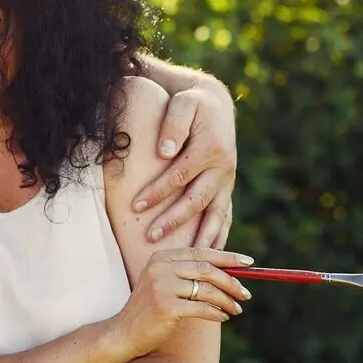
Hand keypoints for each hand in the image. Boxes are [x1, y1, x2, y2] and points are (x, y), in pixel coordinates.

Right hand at [111, 248, 253, 357]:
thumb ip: (189, 274)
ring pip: (206, 289)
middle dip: (231, 281)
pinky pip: (201, 308)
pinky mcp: (165, 307)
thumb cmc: (150, 310)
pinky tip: (223, 317)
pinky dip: (216, 313)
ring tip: (237, 308)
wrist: (124, 333)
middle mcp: (160, 267)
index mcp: (161, 257)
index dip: (228, 257)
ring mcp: (161, 286)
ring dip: (226, 300)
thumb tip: (229, 272)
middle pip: (206, 269)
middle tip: (246, 293)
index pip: (201, 252)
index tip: (248, 263)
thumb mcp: (165, 284)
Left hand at [132, 81, 237, 247]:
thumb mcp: (184, 104)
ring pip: (216, 215)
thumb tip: (164, 152)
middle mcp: (223, 168)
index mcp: (211, 148)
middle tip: (150, 237)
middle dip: (173, 220)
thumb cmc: (193, 105)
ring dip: (199, 238)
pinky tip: (209, 256)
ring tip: (183, 258)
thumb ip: (174, 124)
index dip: (158, 192)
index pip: (180, 175)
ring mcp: (227, 181)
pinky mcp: (226, 189)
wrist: (216, 105)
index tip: (135, 206)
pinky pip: (224, 217)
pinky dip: (218, 237)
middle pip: (196, 200)